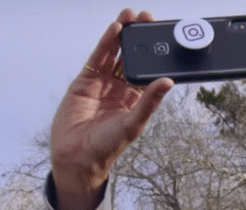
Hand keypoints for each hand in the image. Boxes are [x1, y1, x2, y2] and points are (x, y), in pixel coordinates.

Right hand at [50, 9, 173, 209]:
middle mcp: (118, 89)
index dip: (153, 54)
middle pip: (130, 57)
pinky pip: (97, 58)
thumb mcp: (132, 124)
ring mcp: (101, 84)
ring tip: (131, 15)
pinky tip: (115, 29)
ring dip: (122, 35)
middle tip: (146, 17)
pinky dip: (105, 43)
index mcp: (134, 100)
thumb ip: (149, 102)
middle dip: (138, 38)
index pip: (146, 71)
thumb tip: (168, 82)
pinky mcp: (84, 82)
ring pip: (113, 54)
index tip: (161, 35)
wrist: (76, 158)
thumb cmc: (107, 147)